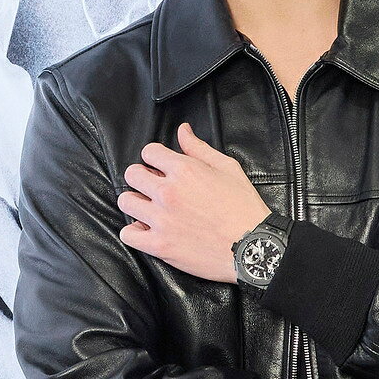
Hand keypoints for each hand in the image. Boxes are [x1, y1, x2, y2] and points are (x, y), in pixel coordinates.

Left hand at [117, 121, 270, 281]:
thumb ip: (200, 149)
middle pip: (132, 174)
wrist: (253, 247)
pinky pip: (128, 234)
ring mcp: (161, 219)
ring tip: (148, 208)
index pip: (149, 152)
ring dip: (135, 202)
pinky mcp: (159, 245)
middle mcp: (168, 192)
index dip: (155, 158)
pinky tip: (146, 229)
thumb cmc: (244, 208)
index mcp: (184, 170)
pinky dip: (134, 232)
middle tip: (154, 187)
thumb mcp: (228, 168)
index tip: (162, 168)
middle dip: (142, 177)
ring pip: (126, 202)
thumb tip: (183, 131)